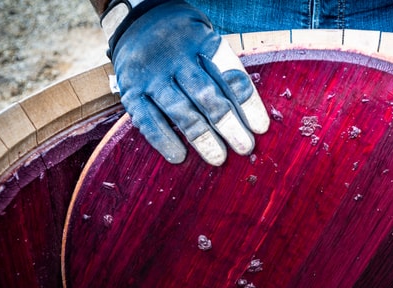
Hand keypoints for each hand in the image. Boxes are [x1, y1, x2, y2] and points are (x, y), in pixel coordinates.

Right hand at [107, 0, 269, 164]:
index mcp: (203, 43)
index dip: (247, 103)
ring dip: (202, 138)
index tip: (260, 128)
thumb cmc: (184, 44)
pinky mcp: (132, 91)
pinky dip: (164, 139)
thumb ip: (223, 73)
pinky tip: (179, 157)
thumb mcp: (206, 43)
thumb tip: (250, 119)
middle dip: (228, 124)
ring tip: (218, 159)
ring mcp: (152, 75)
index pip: (230, 75)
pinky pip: (148, 119)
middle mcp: (177, 58)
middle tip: (244, 147)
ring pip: (180, 110)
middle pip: (206, 95)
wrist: (134, 22)